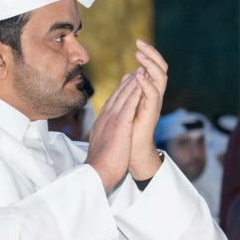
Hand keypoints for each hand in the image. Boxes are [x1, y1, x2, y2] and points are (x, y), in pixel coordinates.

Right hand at [86, 72, 140, 191]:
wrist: (98, 172)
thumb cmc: (101, 162)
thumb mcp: (103, 142)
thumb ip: (106, 133)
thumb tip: (108, 132)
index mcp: (103, 121)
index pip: (113, 101)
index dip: (122, 88)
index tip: (129, 78)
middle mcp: (106, 116)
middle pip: (118, 94)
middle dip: (129, 80)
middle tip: (138, 67)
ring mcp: (112, 119)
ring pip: (123, 95)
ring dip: (133, 81)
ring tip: (141, 69)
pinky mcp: (119, 124)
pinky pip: (128, 104)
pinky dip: (134, 92)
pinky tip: (141, 83)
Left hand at [128, 39, 167, 180]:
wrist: (130, 151)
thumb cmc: (128, 129)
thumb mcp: (127, 102)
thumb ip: (130, 88)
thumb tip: (129, 73)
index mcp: (149, 91)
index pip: (153, 67)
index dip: (148, 54)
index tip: (138, 41)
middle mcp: (155, 95)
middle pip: (161, 68)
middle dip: (151, 54)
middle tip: (140, 43)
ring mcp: (155, 104)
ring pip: (160, 79)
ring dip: (150, 65)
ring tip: (140, 56)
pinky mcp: (152, 113)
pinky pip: (153, 95)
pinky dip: (147, 84)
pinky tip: (139, 76)